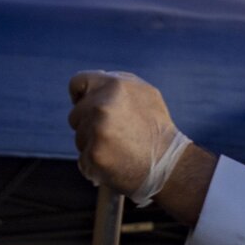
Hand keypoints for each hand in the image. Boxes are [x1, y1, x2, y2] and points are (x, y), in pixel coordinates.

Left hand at [66, 71, 187, 202]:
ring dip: (93, 145)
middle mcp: (102, 105)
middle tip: (115, 136)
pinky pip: (83, 159)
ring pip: (79, 138)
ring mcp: (97, 131)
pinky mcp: (95, 155)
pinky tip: (115, 164)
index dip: (80, 97)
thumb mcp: (145, 94)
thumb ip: (116, 84)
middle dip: (89, 125)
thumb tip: (95, 79)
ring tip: (119, 150)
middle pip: (75, 114)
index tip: (88, 108)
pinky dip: (95, 164)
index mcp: (115, 85)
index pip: (77, 83)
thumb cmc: (157, 130)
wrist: (169, 165)